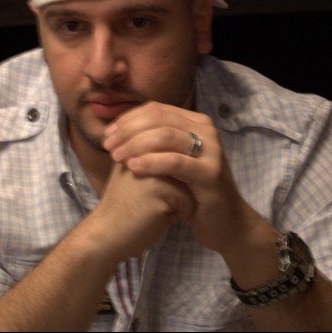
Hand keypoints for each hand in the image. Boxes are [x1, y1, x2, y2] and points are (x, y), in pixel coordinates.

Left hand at [102, 101, 262, 252]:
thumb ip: (151, 142)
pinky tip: (133, 168)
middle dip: (128, 130)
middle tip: (109, 147)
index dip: (128, 120)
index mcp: (196, 123)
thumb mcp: (169, 161)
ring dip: (136, 144)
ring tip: (117, 158)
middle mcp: (206, 131)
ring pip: (166, 135)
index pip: (155, 109)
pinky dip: (151, 162)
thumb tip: (116, 128)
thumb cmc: (190, 191)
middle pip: (158, 118)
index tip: (107, 136)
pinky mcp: (211, 173)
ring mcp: (212, 150)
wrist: (223, 223)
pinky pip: (175, 162)